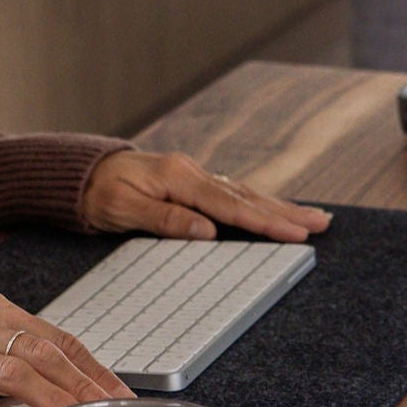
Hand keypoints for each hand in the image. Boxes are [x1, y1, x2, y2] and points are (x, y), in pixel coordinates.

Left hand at [80, 149, 330, 243]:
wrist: (84, 173)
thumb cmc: (100, 193)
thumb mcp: (124, 210)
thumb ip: (167, 220)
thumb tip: (208, 232)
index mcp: (179, 178)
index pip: (230, 206)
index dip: (265, 221)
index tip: (294, 233)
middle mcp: (194, 174)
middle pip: (248, 196)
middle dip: (287, 212)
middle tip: (322, 223)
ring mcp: (196, 177)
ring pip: (246, 194)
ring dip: (280, 207)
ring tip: (313, 217)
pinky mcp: (194, 183)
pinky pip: (234, 195)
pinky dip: (259, 203)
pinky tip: (277, 210)